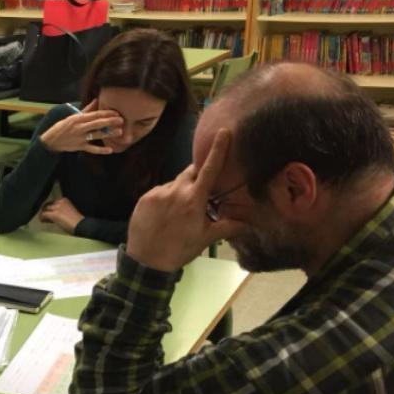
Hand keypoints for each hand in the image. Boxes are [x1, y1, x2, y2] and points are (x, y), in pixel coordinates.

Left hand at [38, 197, 84, 233]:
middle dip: (46, 210)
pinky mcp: (54, 214)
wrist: (81, 225)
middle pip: (47, 204)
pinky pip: (43, 215)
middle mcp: (60, 202)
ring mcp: (56, 208)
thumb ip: (61, 209)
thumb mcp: (69, 210)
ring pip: (44, 209)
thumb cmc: (76, 220)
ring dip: (43, 214)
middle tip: (45, 217)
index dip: (50, 208)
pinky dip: (42, 218)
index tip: (49, 213)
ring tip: (44, 219)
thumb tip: (53, 214)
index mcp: (64, 200)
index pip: (53, 202)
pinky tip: (43, 221)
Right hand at [39, 99, 123, 153]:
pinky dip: (101, 150)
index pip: (95, 114)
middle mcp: (79, 127)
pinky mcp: (80, 147)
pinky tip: (110, 150)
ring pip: (96, 135)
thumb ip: (87, 110)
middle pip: (97, 123)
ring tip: (119, 132)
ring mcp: (80, 138)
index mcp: (78, 118)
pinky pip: (92, 149)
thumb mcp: (73, 116)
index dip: (106, 113)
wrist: (51, 140)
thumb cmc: (63, 127)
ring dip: (108, 133)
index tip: (116, 112)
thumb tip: (97, 100)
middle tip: (122, 120)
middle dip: (110, 121)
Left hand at [126, 129, 246, 271]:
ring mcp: (157, 193)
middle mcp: (175, 191)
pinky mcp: (144, 198)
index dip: (218, 149)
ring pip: (174, 184)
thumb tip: (249, 224)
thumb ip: (227, 227)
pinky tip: (165, 215)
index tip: (223, 131)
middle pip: (190, 173)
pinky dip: (166, 198)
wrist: (146, 262)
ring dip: (181, 191)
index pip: (209, 169)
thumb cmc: (179, 250)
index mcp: (193, 199)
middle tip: (200, 193)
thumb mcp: (206, 239)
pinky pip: (159, 192)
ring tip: (179, 213)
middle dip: (197, 177)